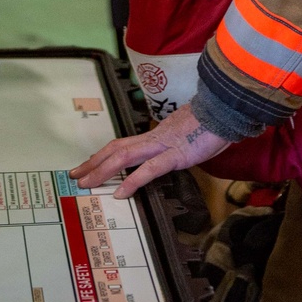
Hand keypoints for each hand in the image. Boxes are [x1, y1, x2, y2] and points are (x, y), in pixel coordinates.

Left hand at [71, 103, 228, 198]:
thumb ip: (177, 142)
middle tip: (75, 175)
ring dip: (102, 170)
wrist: (226, 109)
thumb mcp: (189, 134)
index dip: (104, 153)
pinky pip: (150, 169)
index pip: (124, 143)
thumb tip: (172, 150)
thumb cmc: (213, 123)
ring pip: (125, 156)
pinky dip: (132, 180)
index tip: (90, 162)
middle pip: (116, 148)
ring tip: (87, 183)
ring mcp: (164, 145)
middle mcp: (155, 138)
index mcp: (157, 134)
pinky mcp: (176, 155)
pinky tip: (120, 193)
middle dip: (93, 162)